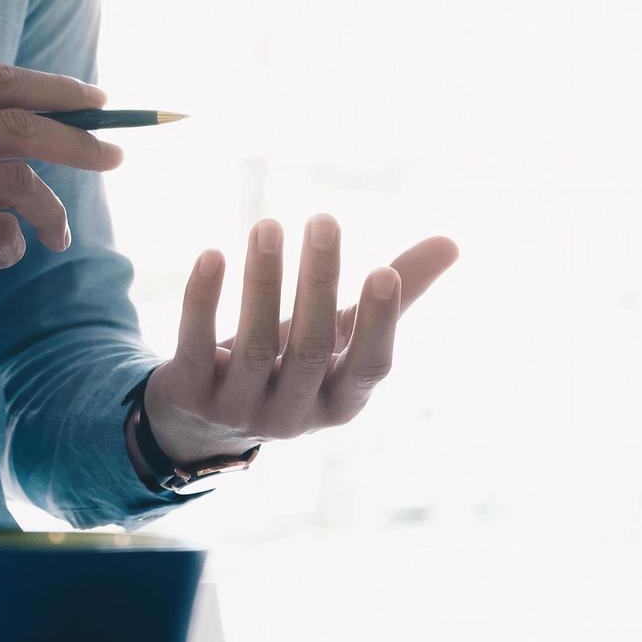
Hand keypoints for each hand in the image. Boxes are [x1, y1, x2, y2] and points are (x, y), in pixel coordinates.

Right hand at [0, 63, 122, 341]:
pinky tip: (1, 258)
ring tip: (57, 237)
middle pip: (20, 125)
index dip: (55, 88)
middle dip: (80, 142)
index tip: (99, 101)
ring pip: (20, 182)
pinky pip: (1, 230)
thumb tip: (44, 129)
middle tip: (116, 159)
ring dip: (52, 213)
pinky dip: (15, 247)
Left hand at [139, 215, 458, 467]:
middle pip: (311, 348)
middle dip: (318, 282)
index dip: (380, 324)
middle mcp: (293, 415)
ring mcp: (239, 410)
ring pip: (257, 346)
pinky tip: (212, 254)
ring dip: (262, 281)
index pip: (370, 368)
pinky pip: (195, 345)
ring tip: (267, 225)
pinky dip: (203, 301)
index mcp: (341, 403)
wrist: (203, 421)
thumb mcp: (340, 337)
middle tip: (324, 220)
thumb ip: (393, 296)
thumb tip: (453, 242)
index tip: (383, 270)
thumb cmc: (291, 366)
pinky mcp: (189, 396)